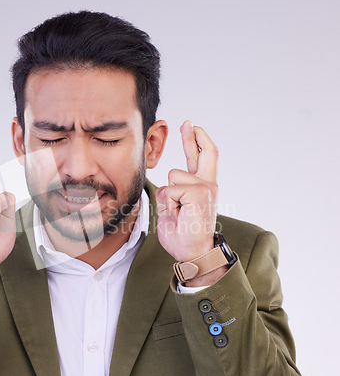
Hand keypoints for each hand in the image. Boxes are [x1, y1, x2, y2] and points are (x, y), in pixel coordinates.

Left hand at [156, 120, 218, 264]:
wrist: (191, 253)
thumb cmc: (182, 234)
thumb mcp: (174, 207)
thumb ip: (174, 190)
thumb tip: (167, 181)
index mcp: (201, 187)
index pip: (201, 157)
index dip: (195, 141)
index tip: (191, 127)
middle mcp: (208, 185)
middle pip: (204, 153)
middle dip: (192, 137)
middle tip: (187, 122)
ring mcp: (206, 188)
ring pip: (173, 176)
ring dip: (168, 196)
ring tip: (178, 212)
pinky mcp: (200, 193)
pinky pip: (170, 189)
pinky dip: (169, 203)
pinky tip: (179, 214)